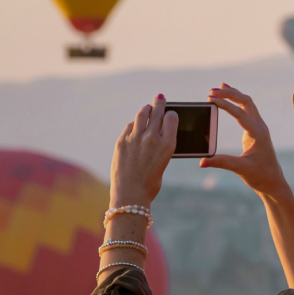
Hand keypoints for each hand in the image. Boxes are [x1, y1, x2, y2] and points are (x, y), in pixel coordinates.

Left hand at [110, 94, 176, 208]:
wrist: (130, 195)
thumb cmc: (150, 183)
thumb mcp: (163, 163)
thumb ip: (161, 145)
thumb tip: (157, 133)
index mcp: (167, 144)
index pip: (171, 118)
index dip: (170, 114)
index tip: (169, 113)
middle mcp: (152, 137)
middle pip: (157, 112)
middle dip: (159, 104)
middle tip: (159, 99)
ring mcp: (135, 137)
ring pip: (142, 114)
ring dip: (146, 109)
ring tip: (147, 107)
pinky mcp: (122, 140)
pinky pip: (130, 126)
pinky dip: (134, 124)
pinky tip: (135, 125)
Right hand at [201, 84, 289, 197]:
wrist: (273, 182)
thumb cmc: (260, 176)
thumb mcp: (240, 169)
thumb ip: (221, 163)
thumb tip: (202, 162)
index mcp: (258, 133)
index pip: (240, 113)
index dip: (225, 105)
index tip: (211, 99)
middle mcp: (260, 126)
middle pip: (246, 101)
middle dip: (230, 93)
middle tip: (212, 91)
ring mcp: (258, 127)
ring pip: (247, 103)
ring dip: (233, 94)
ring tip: (218, 87)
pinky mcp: (254, 130)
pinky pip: (246, 110)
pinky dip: (236, 102)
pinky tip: (227, 98)